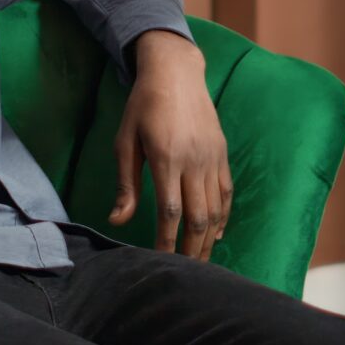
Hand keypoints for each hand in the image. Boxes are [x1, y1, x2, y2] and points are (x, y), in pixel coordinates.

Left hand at [111, 30, 231, 259]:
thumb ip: (125, 183)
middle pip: (198, 217)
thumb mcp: (125, 140)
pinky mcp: (222, 153)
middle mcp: (194, 160)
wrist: (176, 72)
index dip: (166, 241)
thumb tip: (117, 220)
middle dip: (191, 249)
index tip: (159, 261)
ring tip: (199, 263)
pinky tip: (215, 234)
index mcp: (167, 157)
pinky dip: (223, 217)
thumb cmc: (143, 105)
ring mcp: (212, 157)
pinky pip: (227, 192)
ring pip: (216, 209)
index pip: (170, 211)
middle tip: (183, 273)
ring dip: (208, 239)